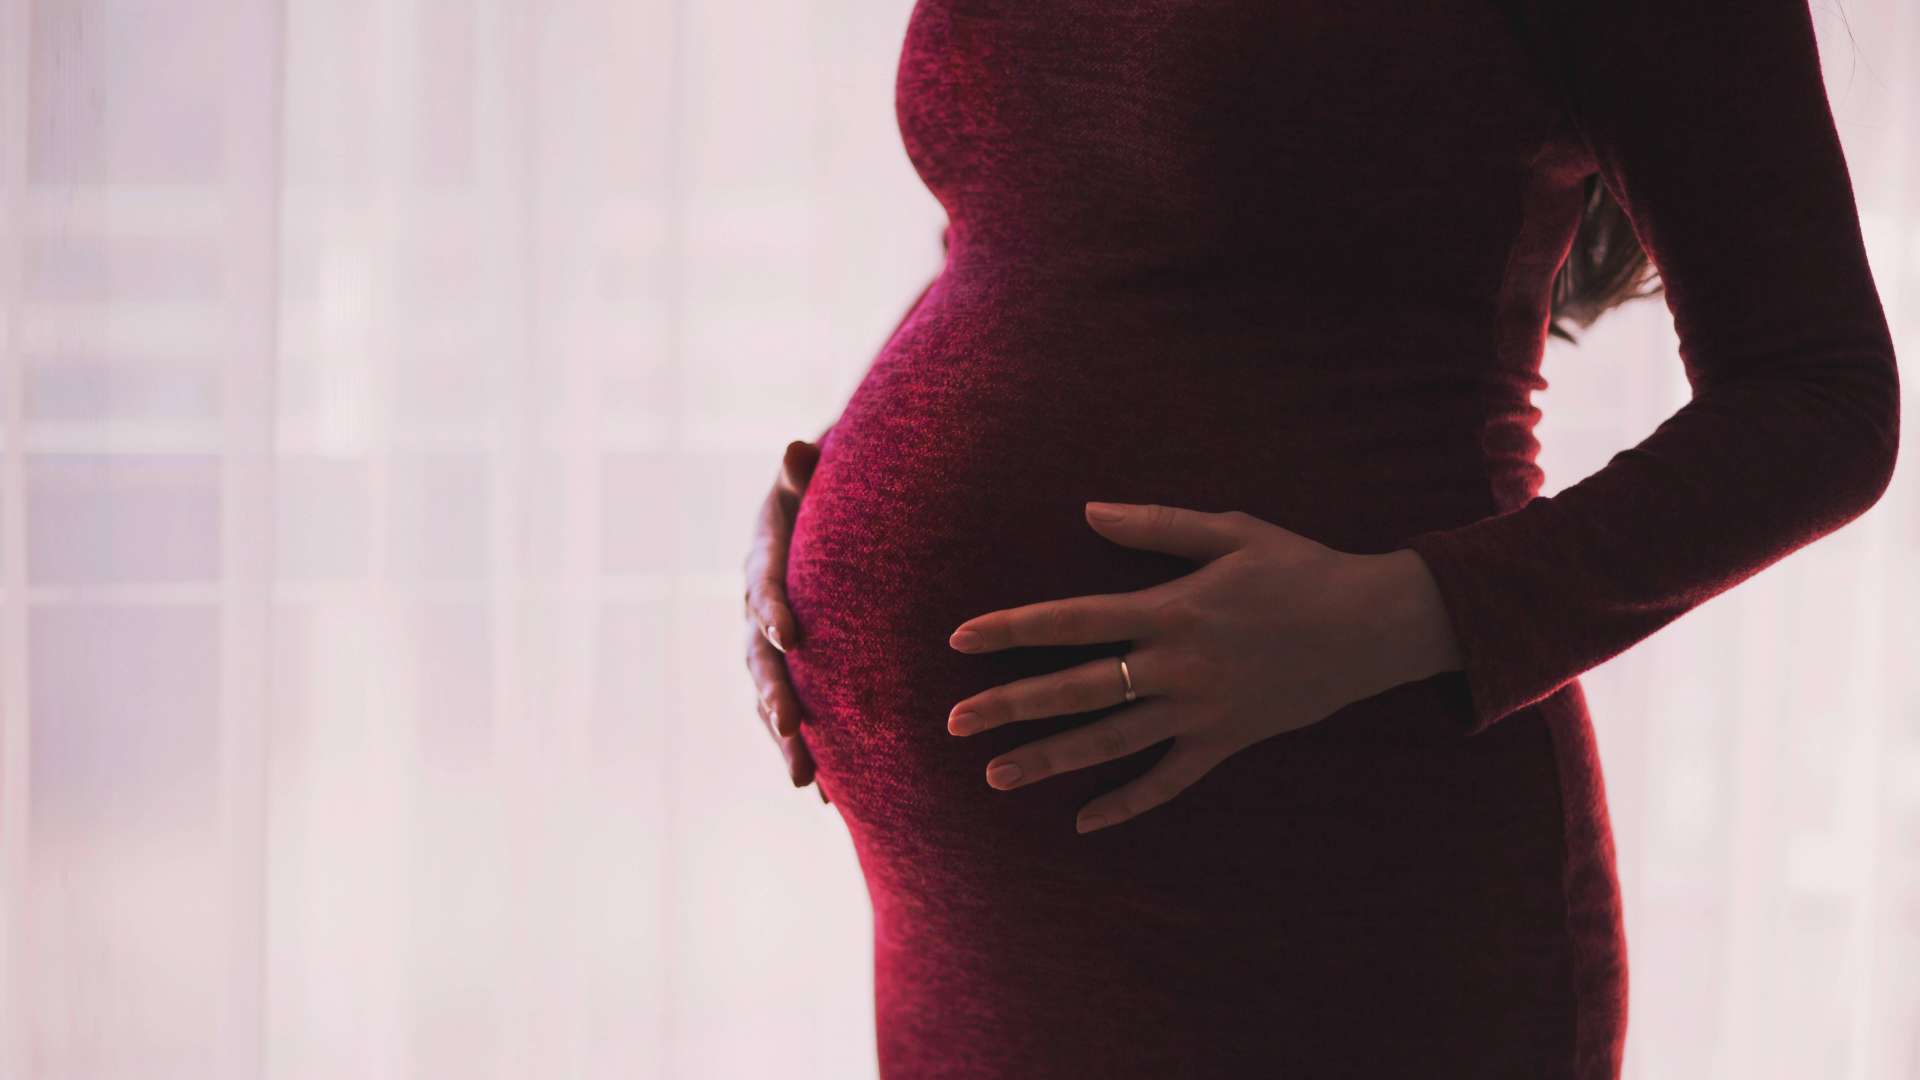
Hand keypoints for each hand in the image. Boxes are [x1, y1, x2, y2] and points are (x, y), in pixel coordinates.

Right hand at [742, 438, 828, 801]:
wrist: (826, 515)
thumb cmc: (825, 490)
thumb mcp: (815, 474)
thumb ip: (805, 470)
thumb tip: (797, 447)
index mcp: (763, 560)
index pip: (762, 584)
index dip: (771, 608)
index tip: (789, 634)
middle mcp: (757, 610)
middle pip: (759, 657)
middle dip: (775, 694)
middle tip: (791, 726)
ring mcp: (770, 647)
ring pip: (770, 698)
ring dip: (786, 740)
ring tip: (806, 780)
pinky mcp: (792, 671)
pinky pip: (794, 716)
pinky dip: (809, 752)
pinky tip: (829, 797)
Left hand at [945, 502, 1460, 833]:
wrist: (1375, 625)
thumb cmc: (1301, 568)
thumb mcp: (1231, 530)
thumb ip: (1155, 526)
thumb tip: (1088, 510)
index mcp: (1170, 609)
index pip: (1071, 620)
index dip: (1012, 629)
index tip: (960, 640)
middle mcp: (1176, 666)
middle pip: (1076, 690)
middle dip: (1010, 705)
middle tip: (953, 722)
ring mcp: (1201, 711)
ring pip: (1111, 742)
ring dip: (1051, 760)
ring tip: (996, 774)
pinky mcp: (1227, 741)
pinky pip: (1170, 781)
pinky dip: (1129, 803)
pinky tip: (1085, 822)